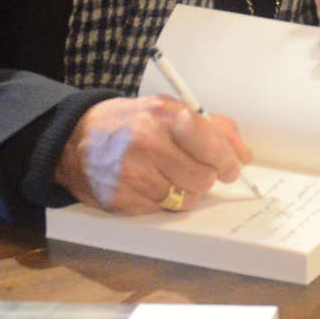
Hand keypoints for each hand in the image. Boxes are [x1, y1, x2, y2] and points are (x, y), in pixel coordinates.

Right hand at [56, 96, 252, 213]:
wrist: (75, 138)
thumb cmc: (131, 123)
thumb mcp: (170, 110)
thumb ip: (214, 128)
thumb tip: (244, 155)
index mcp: (166, 116)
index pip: (213, 147)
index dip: (228, 161)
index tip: (232, 168)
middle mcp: (148, 143)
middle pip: (204, 178)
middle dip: (205, 176)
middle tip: (193, 169)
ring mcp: (131, 173)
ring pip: (186, 198)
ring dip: (184, 190)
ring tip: (166, 173)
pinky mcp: (120, 198)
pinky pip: (161, 209)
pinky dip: (161, 200)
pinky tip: (147, 183)